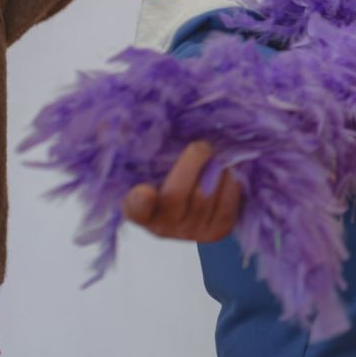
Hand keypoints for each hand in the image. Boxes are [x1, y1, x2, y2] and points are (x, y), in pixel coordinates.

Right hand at [123, 141, 241, 242]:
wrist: (198, 201)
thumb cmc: (169, 175)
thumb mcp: (152, 164)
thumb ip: (143, 149)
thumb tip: (124, 123)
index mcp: (138, 208)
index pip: (135, 208)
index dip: (139, 201)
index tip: (143, 190)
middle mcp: (162, 226)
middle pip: (176, 194)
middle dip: (192, 163)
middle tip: (201, 146)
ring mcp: (189, 233)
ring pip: (204, 197)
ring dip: (215, 171)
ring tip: (216, 158)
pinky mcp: (215, 232)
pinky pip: (226, 206)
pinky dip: (230, 184)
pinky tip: (228, 173)